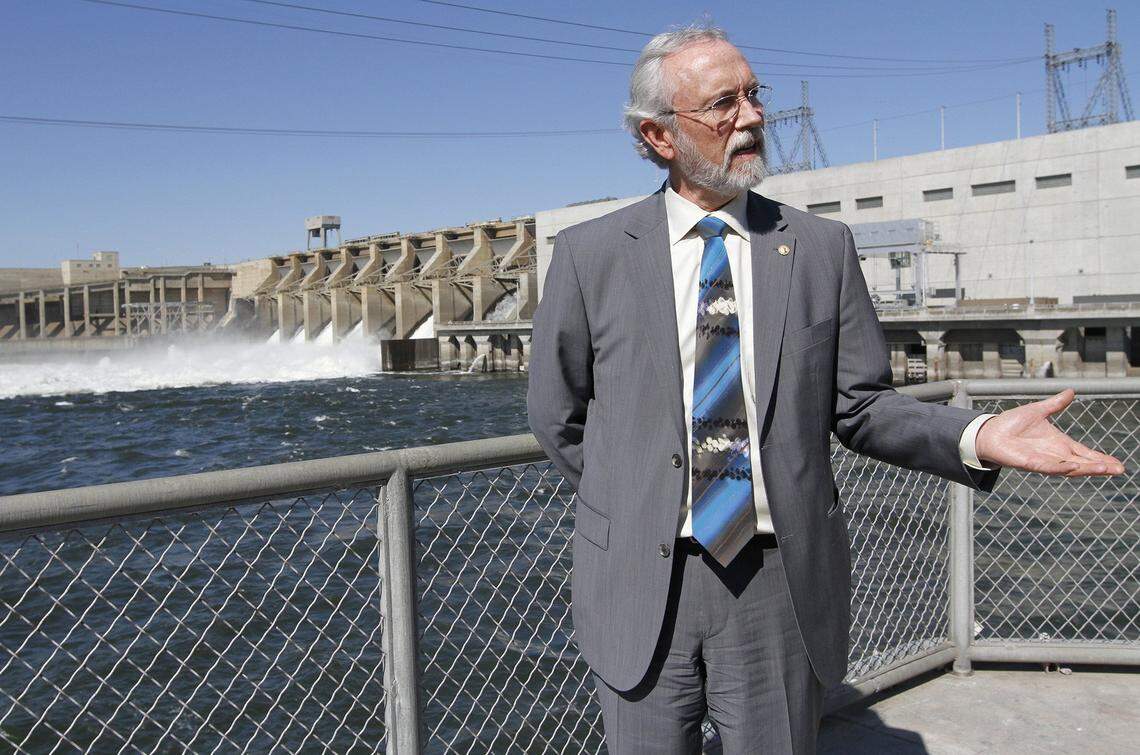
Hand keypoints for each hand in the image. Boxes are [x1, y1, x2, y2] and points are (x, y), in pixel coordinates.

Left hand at [975, 389, 1125, 476]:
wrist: (990, 432)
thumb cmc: (1012, 423)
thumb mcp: (1038, 411)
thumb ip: (1055, 404)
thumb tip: (1070, 392)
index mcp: (1059, 443)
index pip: (1085, 453)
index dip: (1101, 458)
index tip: (1118, 464)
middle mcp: (1054, 454)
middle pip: (1083, 463)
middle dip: (1101, 467)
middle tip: (1120, 470)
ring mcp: (1043, 460)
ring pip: (1070, 468)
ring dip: (1087, 468)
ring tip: (1105, 469)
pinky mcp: (1030, 463)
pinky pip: (1048, 467)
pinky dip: (1061, 467)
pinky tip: (1073, 467)